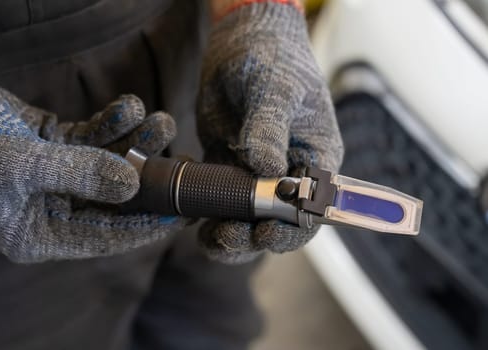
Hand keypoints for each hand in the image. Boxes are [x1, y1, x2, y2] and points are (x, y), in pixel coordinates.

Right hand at [0, 73, 185, 262]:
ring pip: (110, 164)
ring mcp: (57, 176)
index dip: (146, 225)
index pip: (105, 237)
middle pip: (114, 199)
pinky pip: (95, 137)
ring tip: (162, 121)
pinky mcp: (58, 145)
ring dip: (137, 143)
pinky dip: (113, 122)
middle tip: (184, 162)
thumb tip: (131, 186)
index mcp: (41, 233)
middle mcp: (53, 208)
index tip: (181, 213)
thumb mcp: (20, 167)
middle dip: (148, 177)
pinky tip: (130, 107)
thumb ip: (78, 174)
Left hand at [197, 1, 343, 262]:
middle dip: (253, 237)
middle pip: (278, 222)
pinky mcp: (229, 168)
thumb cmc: (273, 58)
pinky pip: (221, 201)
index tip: (264, 232)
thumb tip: (269, 169)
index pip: (312, 207)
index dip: (291, 228)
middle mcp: (289, 173)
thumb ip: (270, 128)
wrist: (243, 42)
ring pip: (246, 219)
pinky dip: (209, 214)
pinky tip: (194, 218)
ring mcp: (257, 174)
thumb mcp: (274, 89)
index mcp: (315, 157)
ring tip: (208, 238)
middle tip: (226, 237)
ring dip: (229, 233)